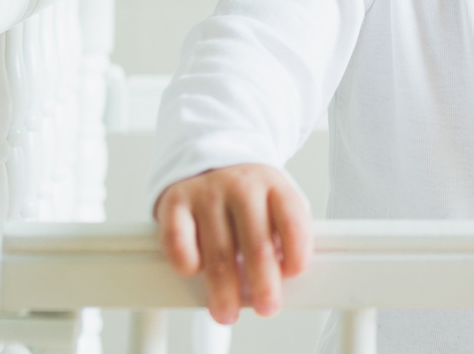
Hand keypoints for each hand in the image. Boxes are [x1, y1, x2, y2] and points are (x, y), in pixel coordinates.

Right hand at [154, 163, 311, 323]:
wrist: (210, 161)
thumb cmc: (248, 196)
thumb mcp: (274, 203)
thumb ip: (283, 234)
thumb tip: (282, 279)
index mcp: (275, 186)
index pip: (293, 221)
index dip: (297, 252)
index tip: (293, 276)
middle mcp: (242, 187)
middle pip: (257, 245)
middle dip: (263, 284)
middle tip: (266, 308)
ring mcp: (208, 193)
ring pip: (218, 253)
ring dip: (223, 290)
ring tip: (227, 312)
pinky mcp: (176, 203)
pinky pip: (178, 240)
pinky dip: (186, 263)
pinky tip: (195, 273)